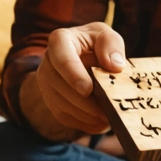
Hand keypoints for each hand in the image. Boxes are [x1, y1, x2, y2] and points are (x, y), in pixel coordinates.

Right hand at [22, 22, 125, 136]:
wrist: (88, 54)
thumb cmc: (99, 44)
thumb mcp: (109, 37)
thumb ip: (112, 46)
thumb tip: (114, 66)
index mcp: (60, 41)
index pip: (61, 57)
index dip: (72, 74)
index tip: (87, 89)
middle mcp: (47, 61)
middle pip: (57, 84)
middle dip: (82, 101)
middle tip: (105, 112)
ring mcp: (46, 82)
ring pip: (59, 103)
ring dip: (83, 114)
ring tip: (107, 119)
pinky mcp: (51, 99)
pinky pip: (62, 115)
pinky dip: (82, 122)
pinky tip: (99, 123)